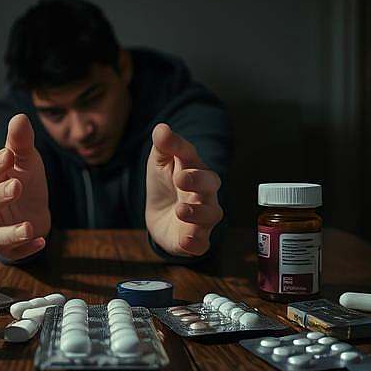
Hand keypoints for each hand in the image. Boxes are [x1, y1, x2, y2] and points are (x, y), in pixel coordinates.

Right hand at [0, 114, 50, 260]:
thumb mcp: (25, 161)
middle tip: (17, 186)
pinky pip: (14, 251)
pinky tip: (41, 242)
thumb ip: (21, 143)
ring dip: (11, 231)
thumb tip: (19, 118)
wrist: (32, 211)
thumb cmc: (22, 180)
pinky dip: (27, 248)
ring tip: (28, 226)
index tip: (8, 154)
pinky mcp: (8, 246)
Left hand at [144, 123, 222, 256]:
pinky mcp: (196, 239)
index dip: (181, 148)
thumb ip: (163, 146)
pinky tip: (187, 240)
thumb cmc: (165, 185)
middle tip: (181, 179)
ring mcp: (202, 217)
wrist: (160, 216)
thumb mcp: (159, 163)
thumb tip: (161, 128)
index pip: (191, 155)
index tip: (167, 140)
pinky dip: (196, 243)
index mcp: (194, 169)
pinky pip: (202, 243)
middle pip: (211, 184)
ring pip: (211, 214)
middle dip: (198, 181)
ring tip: (181, 210)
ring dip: (197, 213)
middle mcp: (204, 192)